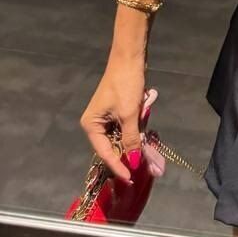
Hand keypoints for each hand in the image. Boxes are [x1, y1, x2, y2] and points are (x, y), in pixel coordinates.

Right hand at [79, 57, 145, 183]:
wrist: (129, 59)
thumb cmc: (125, 85)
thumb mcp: (129, 114)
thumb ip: (131, 139)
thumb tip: (134, 161)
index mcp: (91, 125)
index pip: (105, 152)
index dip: (118, 165)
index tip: (130, 177)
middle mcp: (95, 123)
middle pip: (112, 146)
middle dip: (128, 153)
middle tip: (142, 165)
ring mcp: (106, 117)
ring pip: (120, 137)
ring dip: (133, 140)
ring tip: (146, 150)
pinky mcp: (117, 111)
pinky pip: (125, 127)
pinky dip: (135, 130)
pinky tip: (144, 130)